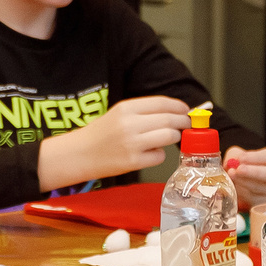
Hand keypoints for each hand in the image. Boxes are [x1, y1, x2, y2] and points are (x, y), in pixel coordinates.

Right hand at [38, 96, 188, 190]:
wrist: (79, 154)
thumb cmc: (101, 134)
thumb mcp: (120, 114)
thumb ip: (145, 112)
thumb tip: (176, 111)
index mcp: (126, 107)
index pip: (163, 102)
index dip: (180, 106)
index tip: (186, 110)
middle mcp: (130, 123)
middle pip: (171, 119)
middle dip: (183, 122)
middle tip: (186, 125)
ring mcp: (132, 143)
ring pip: (169, 136)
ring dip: (172, 138)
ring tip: (164, 139)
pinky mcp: (133, 162)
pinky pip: (159, 156)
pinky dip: (158, 155)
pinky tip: (147, 154)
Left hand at [222, 145, 265, 204]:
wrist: (244, 180)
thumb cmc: (245, 164)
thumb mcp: (240, 155)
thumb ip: (236, 156)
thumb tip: (231, 162)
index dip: (255, 157)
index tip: (241, 158)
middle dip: (253, 172)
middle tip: (239, 169)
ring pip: (260, 188)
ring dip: (243, 181)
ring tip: (232, 175)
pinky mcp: (262, 201)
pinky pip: (252, 198)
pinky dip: (241, 191)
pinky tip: (234, 185)